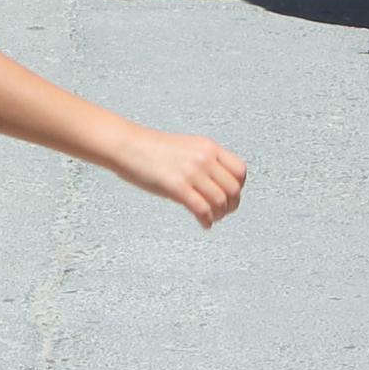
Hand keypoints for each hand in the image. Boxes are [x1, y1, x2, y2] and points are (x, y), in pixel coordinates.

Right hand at [116, 125, 247, 227]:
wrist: (128, 145)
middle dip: (231, 205)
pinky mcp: (177, 187)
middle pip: (233, 188)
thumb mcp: (187, 147)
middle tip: (224, 212)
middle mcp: (204, 158)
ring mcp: (191, 172)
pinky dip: (206, 220)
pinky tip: (203, 224)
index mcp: (208, 147)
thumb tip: (216, 184)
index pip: (240, 170)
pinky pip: (202, 209)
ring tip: (212, 218)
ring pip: (220, 201)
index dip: (239, 187)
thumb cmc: (152, 148)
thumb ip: (204, 161)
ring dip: (219, 215)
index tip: (231, 196)